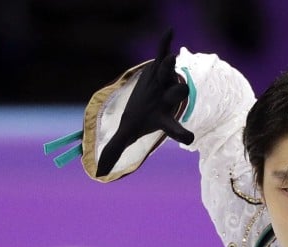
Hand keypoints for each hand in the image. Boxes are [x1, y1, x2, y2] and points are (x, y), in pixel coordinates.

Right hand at [96, 30, 194, 176]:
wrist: (154, 98)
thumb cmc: (142, 118)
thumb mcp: (127, 134)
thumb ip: (114, 151)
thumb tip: (97, 174)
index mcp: (163, 119)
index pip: (174, 129)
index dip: (182, 134)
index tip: (189, 139)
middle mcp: (168, 100)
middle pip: (176, 97)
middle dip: (178, 93)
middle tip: (181, 90)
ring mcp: (166, 83)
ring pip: (170, 74)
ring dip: (169, 66)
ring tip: (171, 58)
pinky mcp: (161, 68)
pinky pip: (162, 53)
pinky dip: (164, 43)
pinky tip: (168, 32)